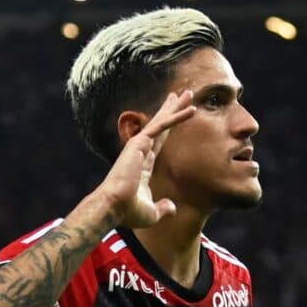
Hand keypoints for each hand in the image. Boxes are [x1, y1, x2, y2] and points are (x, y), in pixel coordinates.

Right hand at [95, 90, 195, 229]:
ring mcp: (140, 145)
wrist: (115, 207)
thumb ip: (163, 208)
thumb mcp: (152, 213)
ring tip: (188, 93)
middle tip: (181, 95)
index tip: (172, 117)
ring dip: (176, 107)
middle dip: (171, 109)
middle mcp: (141, 151)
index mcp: (143, 165)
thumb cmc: (128, 212)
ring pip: (162, 121)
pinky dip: (177, 117)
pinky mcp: (141, 142)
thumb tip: (172, 208)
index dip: (168, 128)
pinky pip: (162, 126)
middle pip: (161, 126)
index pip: (159, 142)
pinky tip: (191, 109)